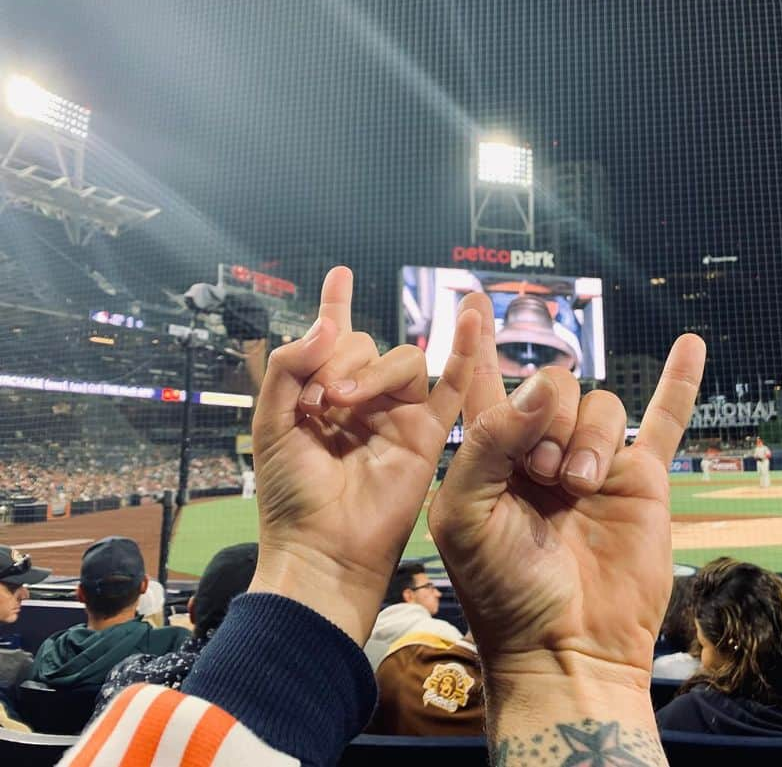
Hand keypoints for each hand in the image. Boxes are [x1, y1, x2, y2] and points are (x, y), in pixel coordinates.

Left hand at [248, 267, 478, 644]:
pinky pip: (453, 388)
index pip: (334, 341)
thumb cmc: (290, 494)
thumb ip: (290, 367)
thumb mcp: (272, 423)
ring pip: (403, 361)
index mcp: (323, 397)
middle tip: (319, 401)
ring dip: (373, 369)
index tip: (341, 275)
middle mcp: (363, 401)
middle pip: (366, 345)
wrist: (321, 546)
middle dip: (339, 359)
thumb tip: (328, 324)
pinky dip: (465, 352)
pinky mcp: (428, 435)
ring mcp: (398, 416)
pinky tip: (469, 318)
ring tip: (342, 401)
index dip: (336, 306)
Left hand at [429, 294, 704, 697]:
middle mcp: (543, 450)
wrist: (565, 646)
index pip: (482, 382)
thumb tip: (542, 382)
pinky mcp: (641, 481)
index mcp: (492, 454)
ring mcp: (595, 463)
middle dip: (548, 419)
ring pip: (602, 405)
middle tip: (542, 473)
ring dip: (590, 440)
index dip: (474, 342)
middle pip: (554, 385)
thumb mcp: (465, 514)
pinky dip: (679, 384)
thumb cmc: (501, 589)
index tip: (469, 301)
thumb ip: (489, 441)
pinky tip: (692, 344)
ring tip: (578, 488)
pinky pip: (665, 422)